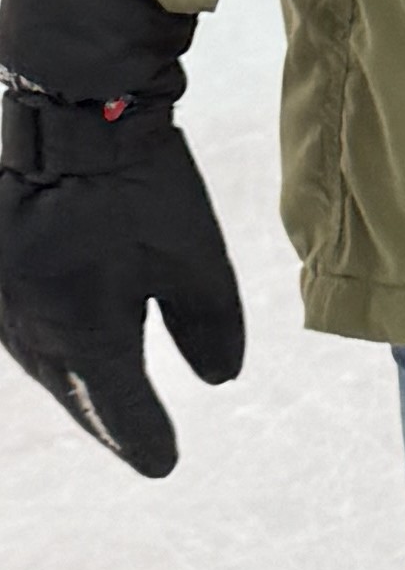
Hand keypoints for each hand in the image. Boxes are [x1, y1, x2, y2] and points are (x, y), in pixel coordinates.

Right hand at [0, 0, 244, 476]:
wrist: (68, 105)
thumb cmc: (140, 179)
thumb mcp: (195, 255)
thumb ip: (209, 325)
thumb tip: (218, 380)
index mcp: (85, 334)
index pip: (120, 413)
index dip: (146, 442)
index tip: (164, 463)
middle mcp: (33, 329)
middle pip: (75, 396)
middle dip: (109, 421)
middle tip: (139, 443)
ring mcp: (3, 302)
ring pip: (44, 364)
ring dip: (76, 384)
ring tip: (104, 400)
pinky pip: (25, 327)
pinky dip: (53, 345)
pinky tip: (70, 345)